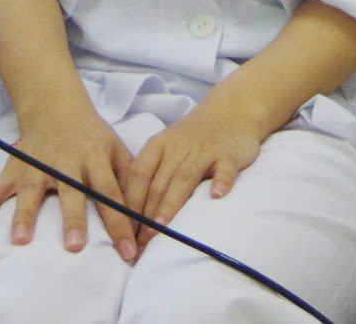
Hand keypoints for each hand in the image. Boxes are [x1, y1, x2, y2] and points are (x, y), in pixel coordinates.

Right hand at [0, 101, 139, 261]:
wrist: (55, 106)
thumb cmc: (91, 135)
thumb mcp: (116, 148)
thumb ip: (130, 177)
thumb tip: (147, 213)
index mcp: (94, 159)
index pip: (110, 193)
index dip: (120, 222)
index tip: (128, 251)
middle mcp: (65, 163)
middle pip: (71, 192)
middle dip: (73, 218)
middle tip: (75, 245)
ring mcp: (35, 167)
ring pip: (29, 192)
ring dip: (25, 215)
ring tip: (21, 241)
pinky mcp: (13, 170)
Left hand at [123, 97, 269, 252]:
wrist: (231, 111)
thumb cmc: (191, 138)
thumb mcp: (166, 148)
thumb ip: (152, 176)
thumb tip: (130, 215)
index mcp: (158, 146)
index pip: (138, 175)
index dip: (130, 203)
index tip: (125, 231)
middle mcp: (178, 147)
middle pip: (159, 182)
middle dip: (147, 215)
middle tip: (139, 244)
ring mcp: (205, 150)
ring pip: (185, 178)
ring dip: (171, 204)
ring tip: (162, 228)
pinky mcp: (230, 154)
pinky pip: (225, 168)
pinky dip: (221, 181)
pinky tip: (216, 196)